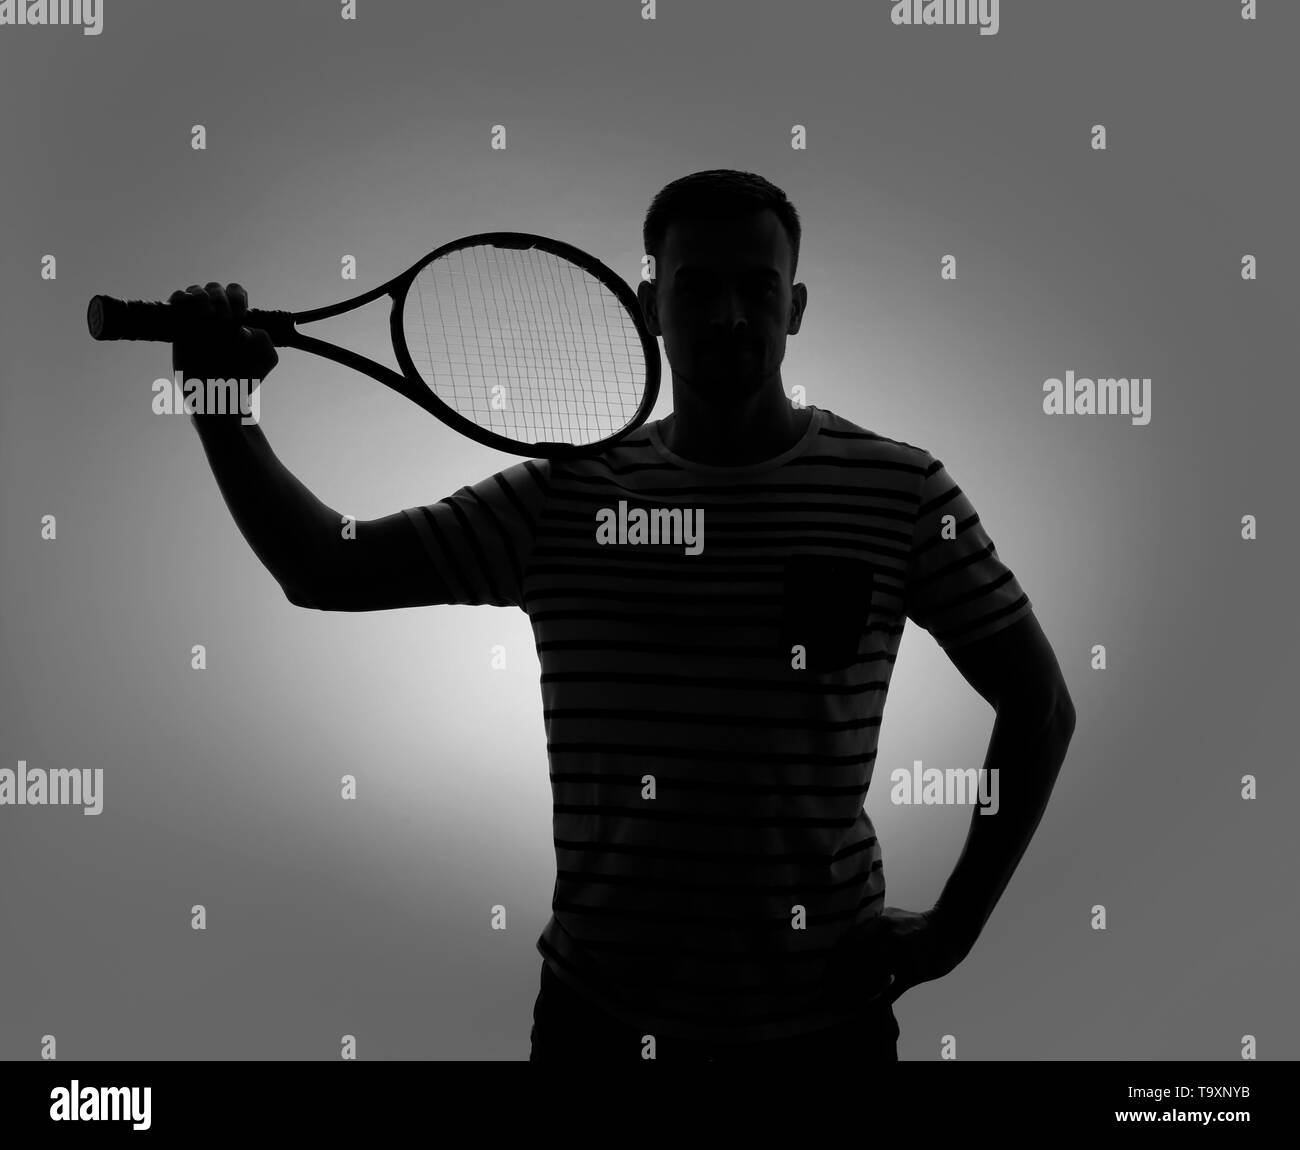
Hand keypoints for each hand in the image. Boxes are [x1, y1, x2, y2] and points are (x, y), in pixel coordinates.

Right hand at [170, 282, 277, 416]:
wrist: (218, 397)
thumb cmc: (242, 379)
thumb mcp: (266, 359)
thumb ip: (264, 339)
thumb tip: (242, 329)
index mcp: (236, 319)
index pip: (235, 292)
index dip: (237, 297)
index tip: (239, 316)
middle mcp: (216, 317)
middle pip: (215, 288)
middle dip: (221, 298)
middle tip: (225, 318)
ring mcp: (196, 321)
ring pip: (196, 291)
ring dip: (203, 296)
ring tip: (208, 315)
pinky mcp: (179, 328)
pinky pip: (176, 301)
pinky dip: (181, 297)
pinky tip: (190, 308)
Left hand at [823, 905, 975, 1008]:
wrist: (949, 929)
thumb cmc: (916, 924)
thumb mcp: (890, 917)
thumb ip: (870, 924)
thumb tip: (847, 934)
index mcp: (879, 923)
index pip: (849, 944)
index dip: (834, 962)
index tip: (823, 975)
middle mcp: (887, 938)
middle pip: (855, 962)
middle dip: (839, 980)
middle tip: (827, 994)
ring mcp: (901, 956)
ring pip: (870, 978)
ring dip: (854, 992)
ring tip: (840, 1003)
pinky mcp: (914, 972)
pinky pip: (891, 991)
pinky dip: (875, 1000)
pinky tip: (862, 1008)